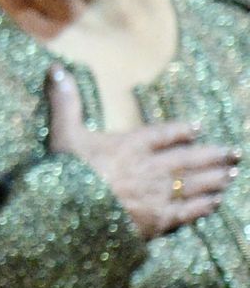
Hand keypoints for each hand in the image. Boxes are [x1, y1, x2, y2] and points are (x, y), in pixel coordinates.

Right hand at [46, 65, 237, 238]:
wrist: (74, 210)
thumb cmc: (68, 170)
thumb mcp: (63, 132)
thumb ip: (64, 101)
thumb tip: (55, 67)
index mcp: (131, 145)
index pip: (163, 134)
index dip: (181, 131)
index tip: (197, 127)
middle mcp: (151, 167)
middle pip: (189, 159)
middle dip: (213, 155)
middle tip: (235, 152)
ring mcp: (158, 194)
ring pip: (195, 184)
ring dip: (215, 178)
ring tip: (232, 174)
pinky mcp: (160, 219)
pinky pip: (189, 211)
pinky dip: (204, 206)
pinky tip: (215, 202)